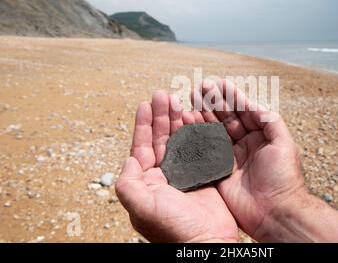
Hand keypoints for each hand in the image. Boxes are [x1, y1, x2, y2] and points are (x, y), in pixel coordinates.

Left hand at [115, 91, 238, 242]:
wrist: (207, 242)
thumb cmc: (175, 230)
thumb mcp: (143, 209)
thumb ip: (129, 184)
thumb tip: (128, 160)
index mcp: (147, 181)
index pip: (142, 147)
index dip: (143, 125)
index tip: (145, 104)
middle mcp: (164, 176)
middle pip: (160, 139)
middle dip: (161, 116)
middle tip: (164, 95)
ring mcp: (185, 174)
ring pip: (179, 140)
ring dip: (178, 121)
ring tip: (179, 101)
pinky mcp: (204, 174)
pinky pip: (199, 147)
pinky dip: (197, 132)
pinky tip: (197, 118)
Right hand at [195, 80, 307, 241]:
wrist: (275, 212)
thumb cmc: (283, 177)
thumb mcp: (283, 143)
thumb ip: (270, 121)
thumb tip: (253, 103)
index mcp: (261, 135)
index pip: (244, 111)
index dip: (232, 97)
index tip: (219, 83)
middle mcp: (245, 143)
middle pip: (227, 118)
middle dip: (214, 102)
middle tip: (201, 87)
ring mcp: (231, 157)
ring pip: (214, 130)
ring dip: (204, 114)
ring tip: (192, 98)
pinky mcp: (219, 171)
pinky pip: (206, 149)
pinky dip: (197, 135)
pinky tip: (189, 121)